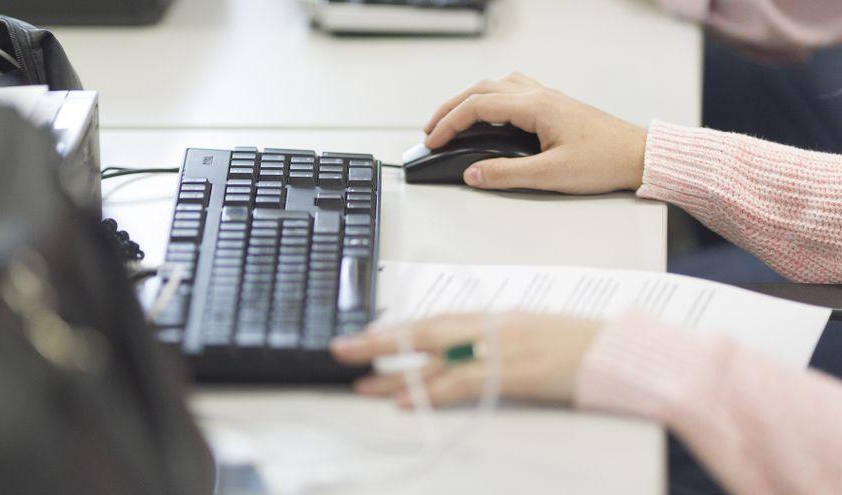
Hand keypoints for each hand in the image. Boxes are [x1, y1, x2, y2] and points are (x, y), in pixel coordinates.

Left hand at [330, 312, 599, 407]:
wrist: (624, 353)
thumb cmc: (585, 345)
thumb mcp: (536, 333)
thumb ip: (500, 340)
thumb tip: (468, 352)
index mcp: (499, 316)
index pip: (438, 320)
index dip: (400, 328)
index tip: (371, 335)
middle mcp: (495, 327)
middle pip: (426, 331)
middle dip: (382, 341)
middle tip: (344, 349)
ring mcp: (504, 349)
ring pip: (437, 358)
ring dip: (395, 372)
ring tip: (362, 382)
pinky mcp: (515, 374)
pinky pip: (463, 383)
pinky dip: (431, 391)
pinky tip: (406, 399)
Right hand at [423, 72, 646, 193]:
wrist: (638, 156)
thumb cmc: (604, 162)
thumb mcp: (551, 175)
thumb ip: (507, 174)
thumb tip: (472, 174)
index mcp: (535, 106)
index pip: (478, 107)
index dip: (449, 124)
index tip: (432, 141)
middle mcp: (539, 95)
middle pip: (480, 89)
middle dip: (450, 109)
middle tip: (430, 130)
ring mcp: (546, 97)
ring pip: (495, 85)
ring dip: (468, 99)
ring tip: (451, 119)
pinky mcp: (553, 105)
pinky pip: (511, 90)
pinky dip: (488, 98)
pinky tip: (488, 113)